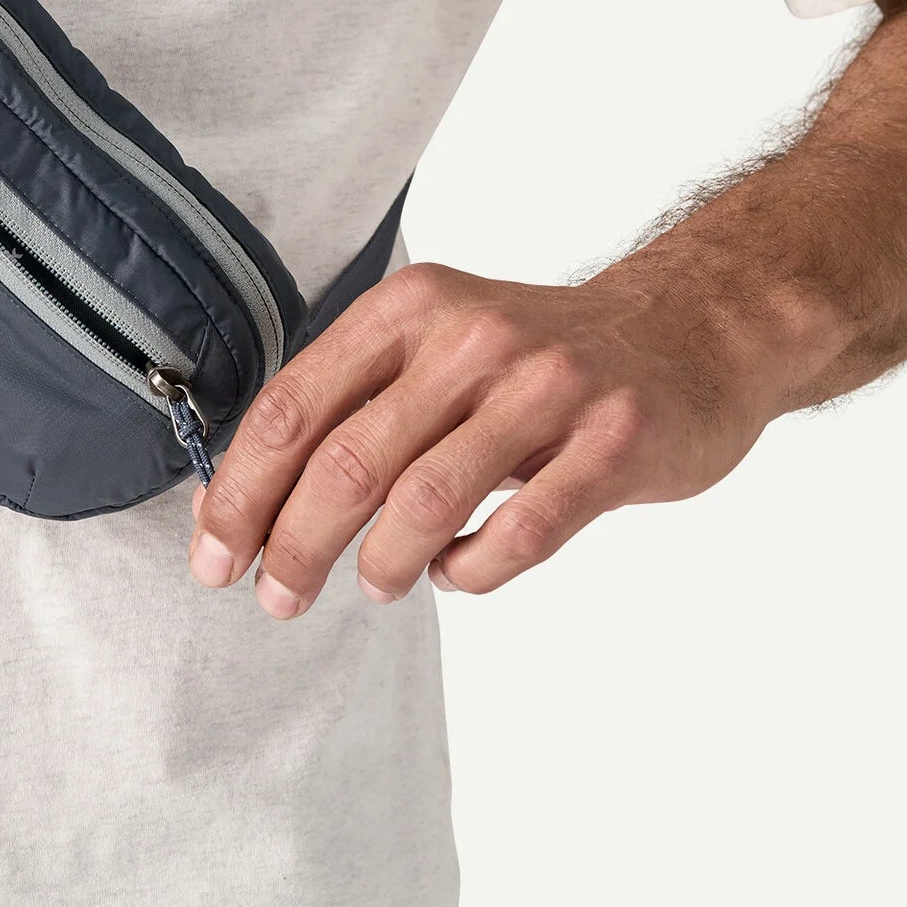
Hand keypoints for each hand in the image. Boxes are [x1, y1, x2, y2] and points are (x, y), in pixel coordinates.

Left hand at [187, 261, 796, 615]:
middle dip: (294, 546)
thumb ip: (353, 407)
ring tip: (374, 583)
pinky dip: (468, 572)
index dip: (241, 490)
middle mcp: (472, 338)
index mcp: (411, 308)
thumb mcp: (437, 345)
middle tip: (275, 597)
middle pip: (346, 463)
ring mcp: (547, 389)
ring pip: (424, 504)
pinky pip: (518, 536)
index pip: (294, 407)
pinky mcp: (611, 445)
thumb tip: (242, 503)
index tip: (214, 554)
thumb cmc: (538, 357)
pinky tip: (455, 570)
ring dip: (380, 564)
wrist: (692, 330)